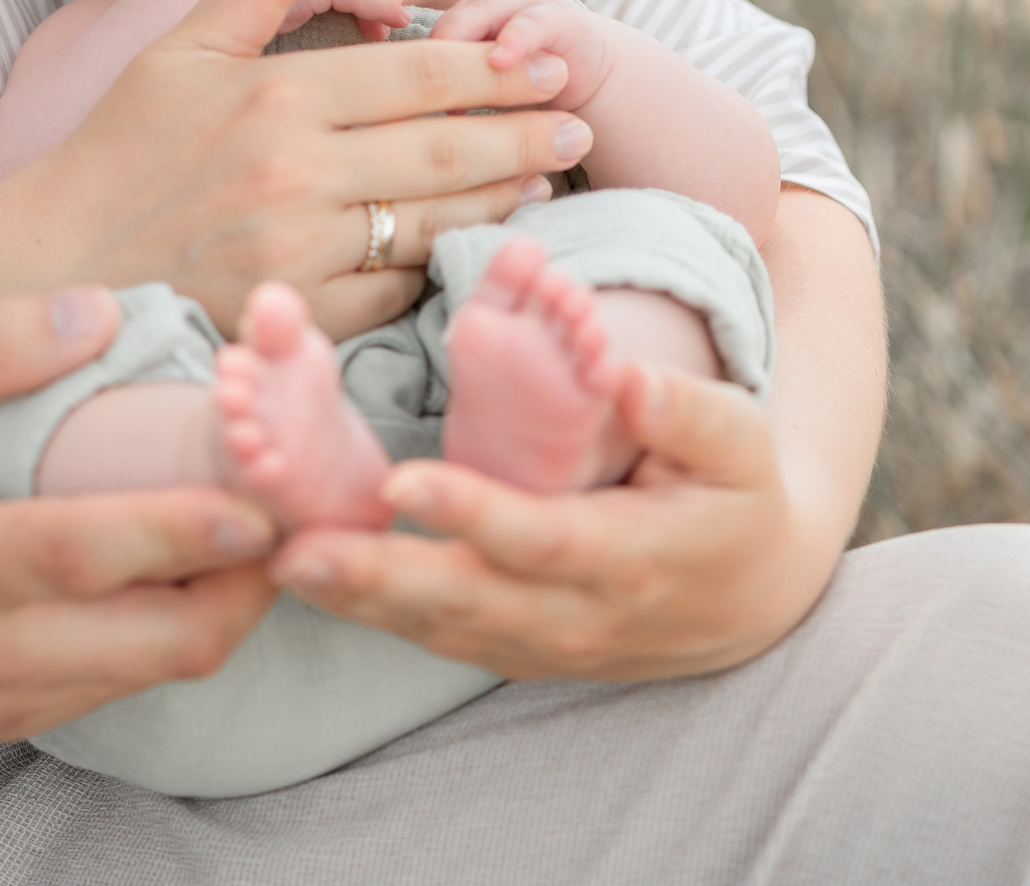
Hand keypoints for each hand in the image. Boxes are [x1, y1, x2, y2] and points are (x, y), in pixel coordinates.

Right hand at [0, 0, 592, 338]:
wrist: (60, 265)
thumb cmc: (118, 152)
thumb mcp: (176, 50)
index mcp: (275, 97)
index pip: (415, 80)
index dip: (494, 73)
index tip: (547, 65)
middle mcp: (294, 174)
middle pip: (443, 152)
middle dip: (524, 137)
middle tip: (578, 125)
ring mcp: (297, 251)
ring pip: (431, 223)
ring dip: (500, 203)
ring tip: (546, 182)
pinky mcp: (294, 312)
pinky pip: (390, 290)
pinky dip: (435, 268)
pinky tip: (471, 247)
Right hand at [0, 286, 284, 737]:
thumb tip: (102, 315)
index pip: (84, 555)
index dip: (184, 527)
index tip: (266, 493)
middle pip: (160, 639)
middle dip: (251, 574)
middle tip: (301, 493)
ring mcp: (0, 696)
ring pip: (163, 666)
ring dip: (232, 597)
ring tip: (271, 511)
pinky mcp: (15, 712)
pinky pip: (131, 675)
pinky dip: (184, 618)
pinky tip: (206, 551)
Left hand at [265, 365, 819, 679]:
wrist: (752, 599)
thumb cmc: (738, 498)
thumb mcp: (741, 444)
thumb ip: (684, 410)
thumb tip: (625, 373)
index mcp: (635, 555)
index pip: (541, 538)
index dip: (471, 514)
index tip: (401, 482)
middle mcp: (580, 617)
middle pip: (467, 602)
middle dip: (377, 579)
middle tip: (294, 549)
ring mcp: (542, 647)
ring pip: (438, 630)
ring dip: (356, 601)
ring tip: (278, 559)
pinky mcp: (513, 654)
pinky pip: (435, 637)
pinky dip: (370, 614)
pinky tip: (310, 578)